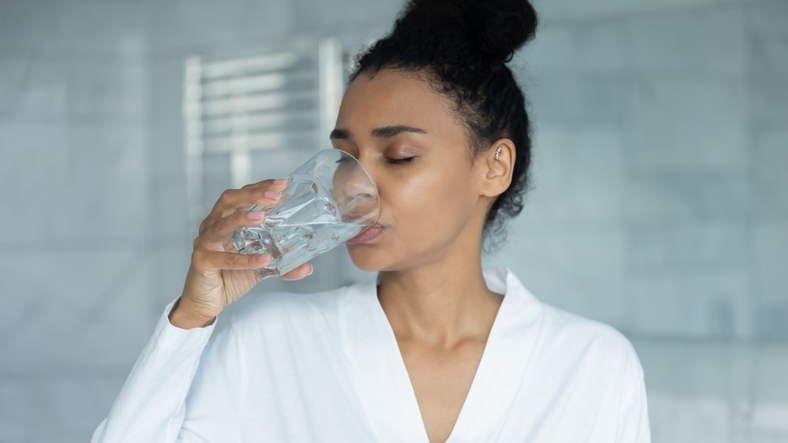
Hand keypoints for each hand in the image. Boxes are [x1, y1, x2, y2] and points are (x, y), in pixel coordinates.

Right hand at [171, 179, 313, 328]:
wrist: (205, 302)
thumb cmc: (229, 277)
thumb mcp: (260, 268)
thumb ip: (282, 265)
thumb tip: (308, 267)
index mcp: (226, 220)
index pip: (243, 195)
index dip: (261, 187)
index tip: (282, 184)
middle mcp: (213, 226)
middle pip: (229, 200)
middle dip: (253, 194)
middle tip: (275, 196)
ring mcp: (205, 243)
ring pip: (222, 224)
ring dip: (243, 218)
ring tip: (263, 216)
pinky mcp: (203, 262)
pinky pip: (225, 258)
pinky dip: (246, 259)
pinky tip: (264, 259)